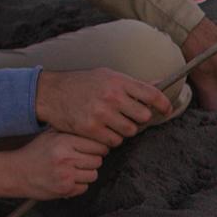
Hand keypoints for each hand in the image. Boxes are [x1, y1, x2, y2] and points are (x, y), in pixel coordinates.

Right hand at [0, 131, 109, 199]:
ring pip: (93, 175)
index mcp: (64, 141)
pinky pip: (85, 187)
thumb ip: (71, 132)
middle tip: (79, 161)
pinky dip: (78, 185)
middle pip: (98, 160)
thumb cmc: (33, 154)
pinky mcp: (65, 189)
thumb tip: (94, 131)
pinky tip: (67, 179)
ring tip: (72, 170)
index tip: (93, 150)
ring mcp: (66, 175)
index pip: (98, 145)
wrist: (14, 173)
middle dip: (91, 161)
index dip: (98, 148)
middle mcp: (66, 158)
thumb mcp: (49, 136)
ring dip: (86, 174)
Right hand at [34, 68, 171, 144]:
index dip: (163, 104)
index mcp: (118, 81)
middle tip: (130, 116)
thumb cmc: (82, 83)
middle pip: (144, 116)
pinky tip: (104, 130)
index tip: (166, 110)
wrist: (50, 92)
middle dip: (139, 118)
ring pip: (130, 131)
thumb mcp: (107, 76)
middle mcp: (112, 97)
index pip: (152, 95)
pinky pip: (114, 141)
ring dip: (126, 129)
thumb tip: (162, 83)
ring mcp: (101, 113)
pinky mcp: (91, 129)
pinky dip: (112, 138)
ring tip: (115, 122)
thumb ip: (132, 83)